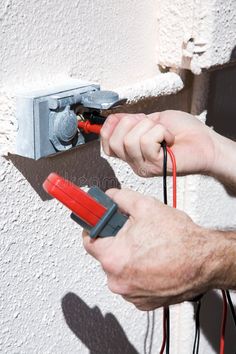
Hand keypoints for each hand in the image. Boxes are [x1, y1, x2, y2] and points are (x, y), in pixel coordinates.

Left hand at [83, 189, 216, 309]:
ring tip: (149, 248)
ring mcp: (131, 294)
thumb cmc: (180, 240)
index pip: (89, 240)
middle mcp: (118, 280)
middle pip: (106, 255)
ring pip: (121, 270)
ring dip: (129, 258)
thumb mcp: (146, 206)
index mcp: (113, 258)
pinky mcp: (144, 302)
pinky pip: (133, 283)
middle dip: (116, 241)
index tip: (98, 223)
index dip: (94, 228)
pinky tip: (154, 262)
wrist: (205, 261)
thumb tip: (110, 197)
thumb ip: (120, 198)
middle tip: (133, 232)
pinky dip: (139, 273)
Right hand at [100, 111, 216, 176]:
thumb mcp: (152, 119)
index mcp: (131, 151)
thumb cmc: (185, 131)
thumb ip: (131, 120)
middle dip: (133, 123)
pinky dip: (161, 132)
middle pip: (113, 141)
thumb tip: (113, 119)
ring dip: (151, 128)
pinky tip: (169, 139)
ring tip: (164, 133)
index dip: (113, 125)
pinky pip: (146, 142)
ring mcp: (143, 165)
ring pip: (130, 140)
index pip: (105, 142)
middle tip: (152, 125)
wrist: (205, 142)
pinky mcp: (154, 166)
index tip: (132, 119)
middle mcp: (134, 161)